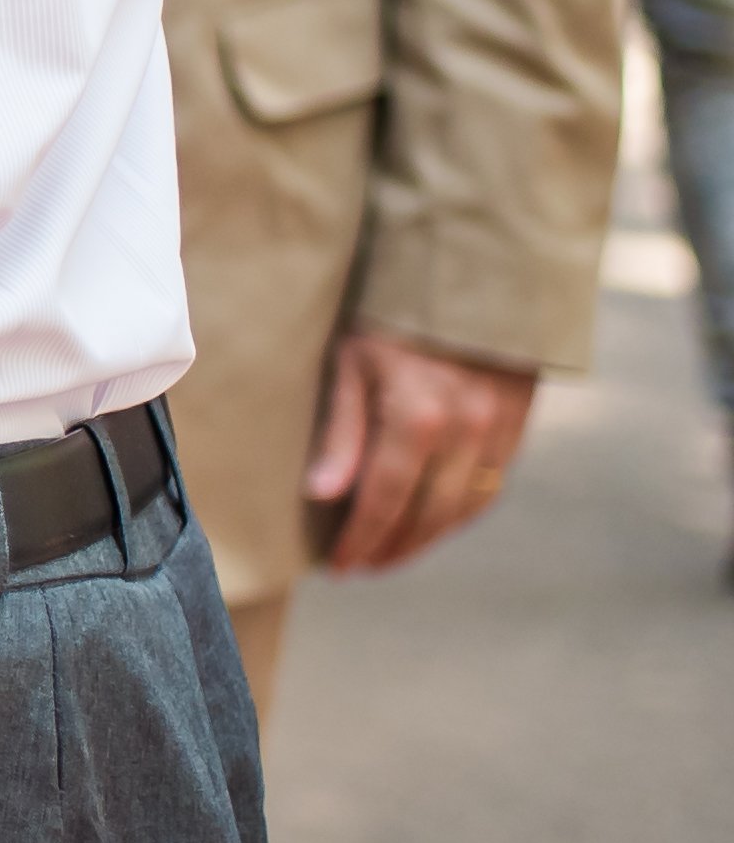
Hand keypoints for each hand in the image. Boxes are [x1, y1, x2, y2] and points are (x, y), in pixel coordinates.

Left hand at [304, 328, 537, 572]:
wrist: (467, 274)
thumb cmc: (389, 314)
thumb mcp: (350, 361)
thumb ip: (342, 432)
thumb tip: (322, 495)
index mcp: (417, 416)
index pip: (385, 500)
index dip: (362, 539)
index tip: (340, 568)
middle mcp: (466, 429)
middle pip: (429, 513)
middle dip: (395, 547)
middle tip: (364, 567)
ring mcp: (500, 428)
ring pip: (466, 506)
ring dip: (430, 537)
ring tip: (395, 554)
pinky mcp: (520, 423)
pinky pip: (493, 484)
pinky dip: (462, 511)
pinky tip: (436, 521)